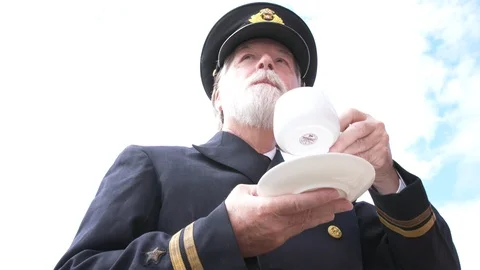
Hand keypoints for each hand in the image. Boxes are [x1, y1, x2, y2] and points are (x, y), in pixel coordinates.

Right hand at [224, 184, 352, 257]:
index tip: (333, 193)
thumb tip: (277, 183)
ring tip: (341, 208)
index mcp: (265, 209)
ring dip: (325, 214)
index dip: (317, 198)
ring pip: (306, 223)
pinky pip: (299, 229)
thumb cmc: (231, 214)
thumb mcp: (242, 192)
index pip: (297, 203)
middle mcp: (276, 223)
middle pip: (307, 214)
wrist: (224, 239)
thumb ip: (262, 187)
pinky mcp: (279, 240)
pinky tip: (323, 216)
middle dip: (329, 206)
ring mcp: (279, 234)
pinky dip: (313, 221)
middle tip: (346, 200)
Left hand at [329, 108, 398, 193]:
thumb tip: (319, 140)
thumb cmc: (361, 144)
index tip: (328, 132)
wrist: (381, 160)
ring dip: (346, 153)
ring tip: (334, 158)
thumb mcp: (353, 134)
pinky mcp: (382, 153)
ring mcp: (381, 139)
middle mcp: (375, 125)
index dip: (339, 122)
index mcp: (364, 117)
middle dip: (341, 141)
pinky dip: (354, 161)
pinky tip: (346, 164)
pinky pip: (365, 157)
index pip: (351, 113)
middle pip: (357, 130)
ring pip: (360, 145)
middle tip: (330, 150)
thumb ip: (341, 132)